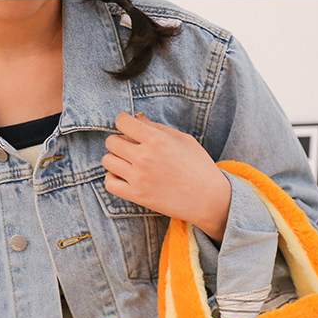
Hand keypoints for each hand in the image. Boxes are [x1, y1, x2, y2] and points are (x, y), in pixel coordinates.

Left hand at [102, 112, 231, 241]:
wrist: (209, 200)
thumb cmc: (199, 167)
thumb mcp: (183, 140)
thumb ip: (157, 128)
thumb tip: (136, 117)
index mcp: (157, 140)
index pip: (122, 121)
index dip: (124, 122)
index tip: (130, 127)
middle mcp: (144, 157)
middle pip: (111, 141)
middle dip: (121, 141)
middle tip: (133, 148)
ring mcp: (139, 178)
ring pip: (107, 160)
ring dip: (116, 159)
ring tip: (129, 163)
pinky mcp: (137, 196)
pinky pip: (109, 183)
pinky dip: (113, 178)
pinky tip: (125, 177)